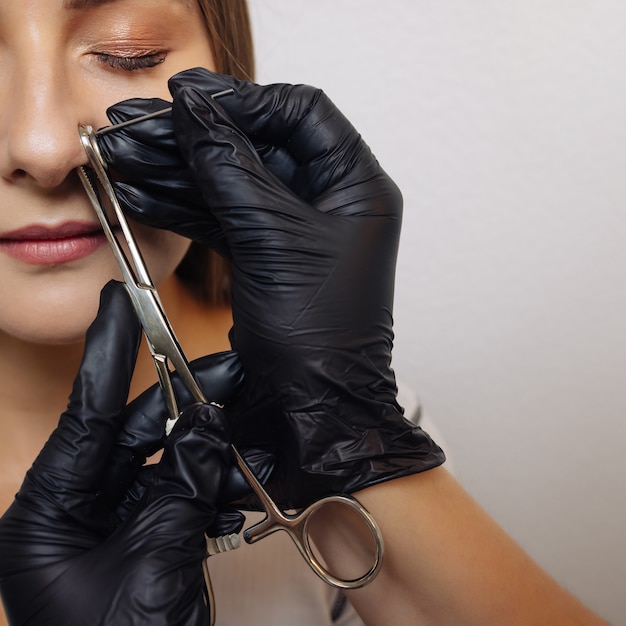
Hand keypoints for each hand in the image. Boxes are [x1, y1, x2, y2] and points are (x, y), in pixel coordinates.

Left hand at [0, 282, 241, 625]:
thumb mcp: (153, 563)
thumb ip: (182, 485)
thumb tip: (208, 423)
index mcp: (44, 518)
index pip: (82, 416)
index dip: (104, 353)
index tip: (118, 305)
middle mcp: (71, 516)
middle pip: (130, 436)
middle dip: (183, 406)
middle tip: (226, 375)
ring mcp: (107, 530)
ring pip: (160, 464)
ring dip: (204, 448)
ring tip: (242, 428)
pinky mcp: (141, 543)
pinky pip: (174, 495)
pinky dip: (206, 484)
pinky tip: (233, 480)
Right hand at [99, 68, 444, 506]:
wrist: (310, 410)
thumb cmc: (319, 335)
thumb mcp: (273, 239)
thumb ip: (231, 170)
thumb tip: (196, 112)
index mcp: (355, 187)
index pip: (302, 114)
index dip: (245, 101)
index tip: (191, 98)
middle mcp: (330, 203)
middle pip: (259, 146)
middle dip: (199, 138)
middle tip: (141, 127)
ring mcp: (295, 231)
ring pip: (235, 183)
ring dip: (182, 172)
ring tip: (128, 158)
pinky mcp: (267, 257)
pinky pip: (224, 219)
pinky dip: (186, 209)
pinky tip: (146, 196)